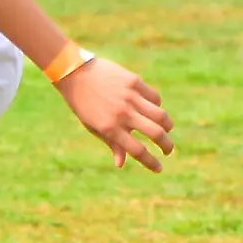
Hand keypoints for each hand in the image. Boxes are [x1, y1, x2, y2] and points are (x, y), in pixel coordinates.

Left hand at [54, 58, 174, 171]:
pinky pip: (155, 97)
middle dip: (167, 146)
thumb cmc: (83, 104)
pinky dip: (157, 106)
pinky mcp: (134, 82)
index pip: (137, 151)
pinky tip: (154, 109)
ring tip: (165, 130)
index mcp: (110, 128)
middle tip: (167, 150)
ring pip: (161, 116)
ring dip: (167, 126)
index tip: (159, 168)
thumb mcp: (92, 126)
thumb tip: (121, 164)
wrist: (75, 73)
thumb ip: (111, 143)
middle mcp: (122, 114)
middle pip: (156, 134)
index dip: (151, 163)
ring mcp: (130, 97)